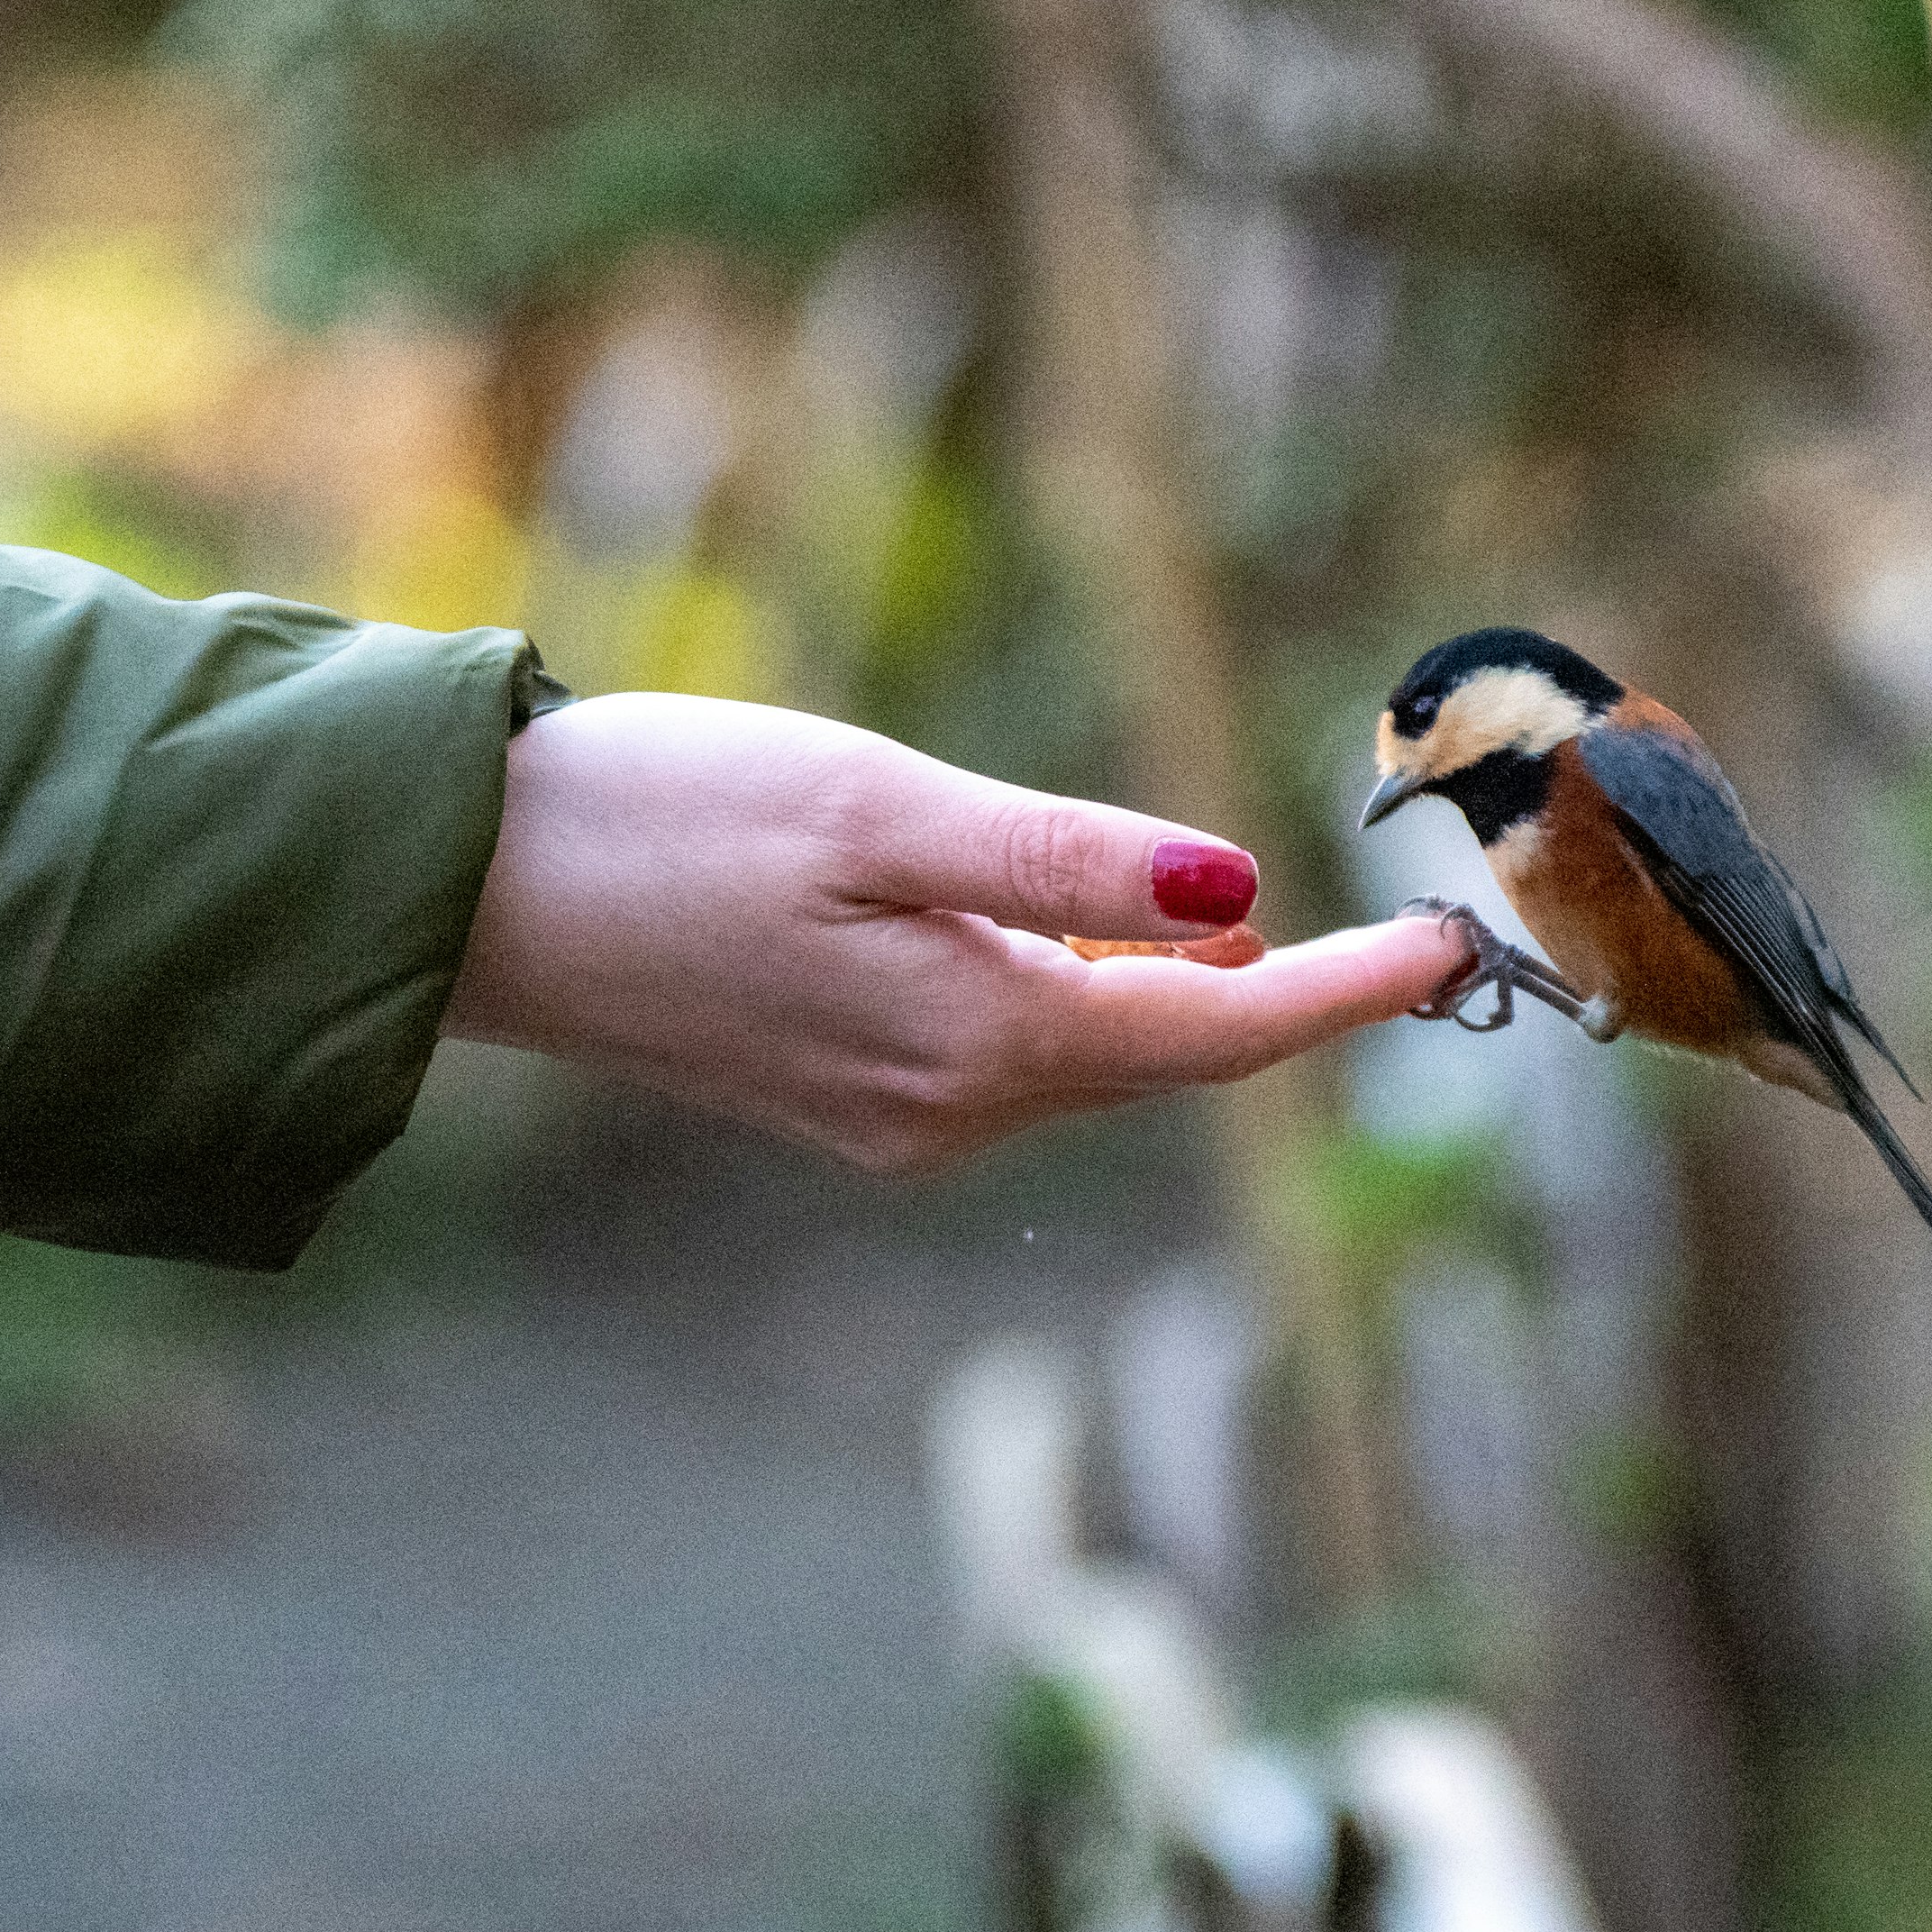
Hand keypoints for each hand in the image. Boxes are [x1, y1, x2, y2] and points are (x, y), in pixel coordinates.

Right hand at [444, 693, 1459, 1170]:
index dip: (1346, 995)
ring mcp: (890, 1117)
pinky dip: (1082, 1004)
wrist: (476, 893)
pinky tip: (1090, 947)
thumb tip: (1237, 895)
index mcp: (980, 1042)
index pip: (1217, 1032)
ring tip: (1283, 941)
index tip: (1454, 954)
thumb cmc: (666, 824)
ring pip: (1090, 1060)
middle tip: (1415, 947)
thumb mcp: (882, 814)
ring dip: (1184, 1006)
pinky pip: (1009, 1056)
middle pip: (1167, 1062)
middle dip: (1290, 1009)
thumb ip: (1065, 861)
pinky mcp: (836, 1094)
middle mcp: (949, 1110)